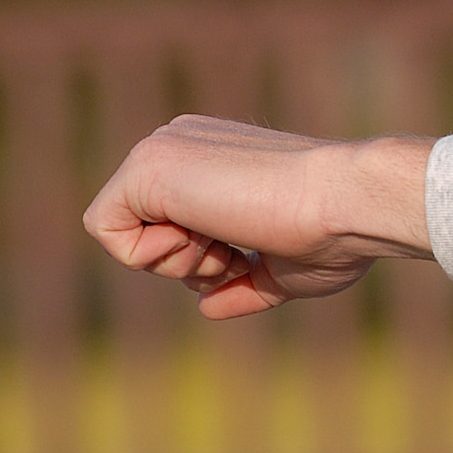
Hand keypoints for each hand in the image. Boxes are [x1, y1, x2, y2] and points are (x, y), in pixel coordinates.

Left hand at [82, 116, 433, 318]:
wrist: (348, 203)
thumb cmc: (333, 235)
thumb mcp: (285, 270)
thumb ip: (241, 284)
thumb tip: (207, 307)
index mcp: (216, 160)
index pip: (173, 224)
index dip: (206, 261)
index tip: (249, 254)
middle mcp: (185, 145)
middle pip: (146, 229)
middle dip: (190, 262)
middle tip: (237, 251)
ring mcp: (164, 149)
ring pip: (124, 230)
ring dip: (177, 260)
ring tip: (229, 238)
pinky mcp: (146, 165)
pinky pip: (104, 227)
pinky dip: (148, 254)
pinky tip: (202, 234)